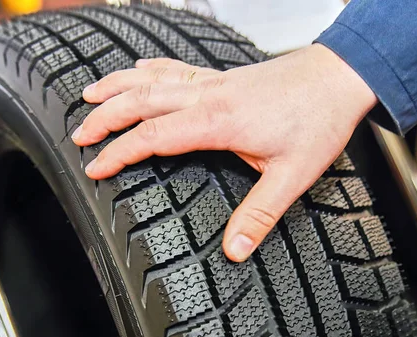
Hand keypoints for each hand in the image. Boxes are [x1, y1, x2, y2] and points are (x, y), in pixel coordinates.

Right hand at [72, 44, 377, 261]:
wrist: (338, 78)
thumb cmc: (318, 120)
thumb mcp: (291, 176)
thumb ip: (259, 215)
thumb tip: (235, 250)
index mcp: (218, 121)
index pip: (153, 135)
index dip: (120, 151)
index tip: (96, 166)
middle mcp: (209, 96)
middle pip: (141, 101)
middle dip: (104, 117)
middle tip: (79, 135)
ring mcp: (215, 82)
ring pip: (153, 79)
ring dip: (118, 86)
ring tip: (89, 95)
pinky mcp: (224, 76)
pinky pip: (176, 68)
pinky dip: (149, 68)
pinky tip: (139, 69)